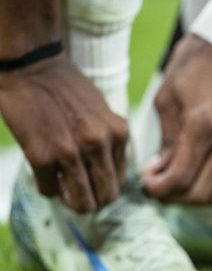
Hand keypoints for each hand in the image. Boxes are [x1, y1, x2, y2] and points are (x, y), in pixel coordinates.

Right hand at [0, 53, 127, 212]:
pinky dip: (48, 187)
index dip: (105, 185)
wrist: (32, 67)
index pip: (121, 180)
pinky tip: (44, 172)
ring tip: (62, 186)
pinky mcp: (41, 157)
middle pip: (106, 197)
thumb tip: (111, 176)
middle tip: (79, 193)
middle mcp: (99, 144)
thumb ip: (110, 141)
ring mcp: (70, 152)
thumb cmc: (67, 89)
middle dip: (93, 200)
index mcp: (118, 133)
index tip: (93, 182)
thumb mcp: (103, 112)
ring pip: (82, 202)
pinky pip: (49, 191)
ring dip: (72, 200)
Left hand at [143, 35, 211, 204]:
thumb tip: (160, 171)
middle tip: (155, 187)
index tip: (146, 183)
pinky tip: (190, 170)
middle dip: (174, 198)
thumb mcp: (165, 98)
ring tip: (172, 183)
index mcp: (204, 125)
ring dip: (192, 196)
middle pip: (201, 193)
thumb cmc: (192, 65)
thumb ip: (166, 140)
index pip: (182, 177)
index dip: (159, 188)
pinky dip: (206, 183)